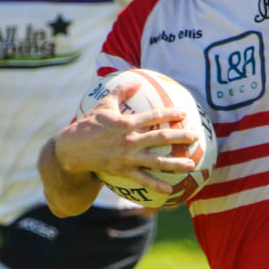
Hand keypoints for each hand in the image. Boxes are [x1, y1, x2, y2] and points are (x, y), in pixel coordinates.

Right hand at [50, 80, 196, 195]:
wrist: (72, 149)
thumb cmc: (88, 125)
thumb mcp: (103, 104)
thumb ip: (121, 91)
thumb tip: (136, 79)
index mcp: (127, 122)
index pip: (154, 116)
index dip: (171, 113)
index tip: (185, 113)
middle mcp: (130, 139)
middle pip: (161, 137)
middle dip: (180, 137)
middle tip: (196, 137)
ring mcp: (127, 156)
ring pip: (156, 160)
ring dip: (175, 162)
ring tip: (191, 164)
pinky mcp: (122, 170)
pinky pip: (142, 179)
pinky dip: (156, 184)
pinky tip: (170, 189)